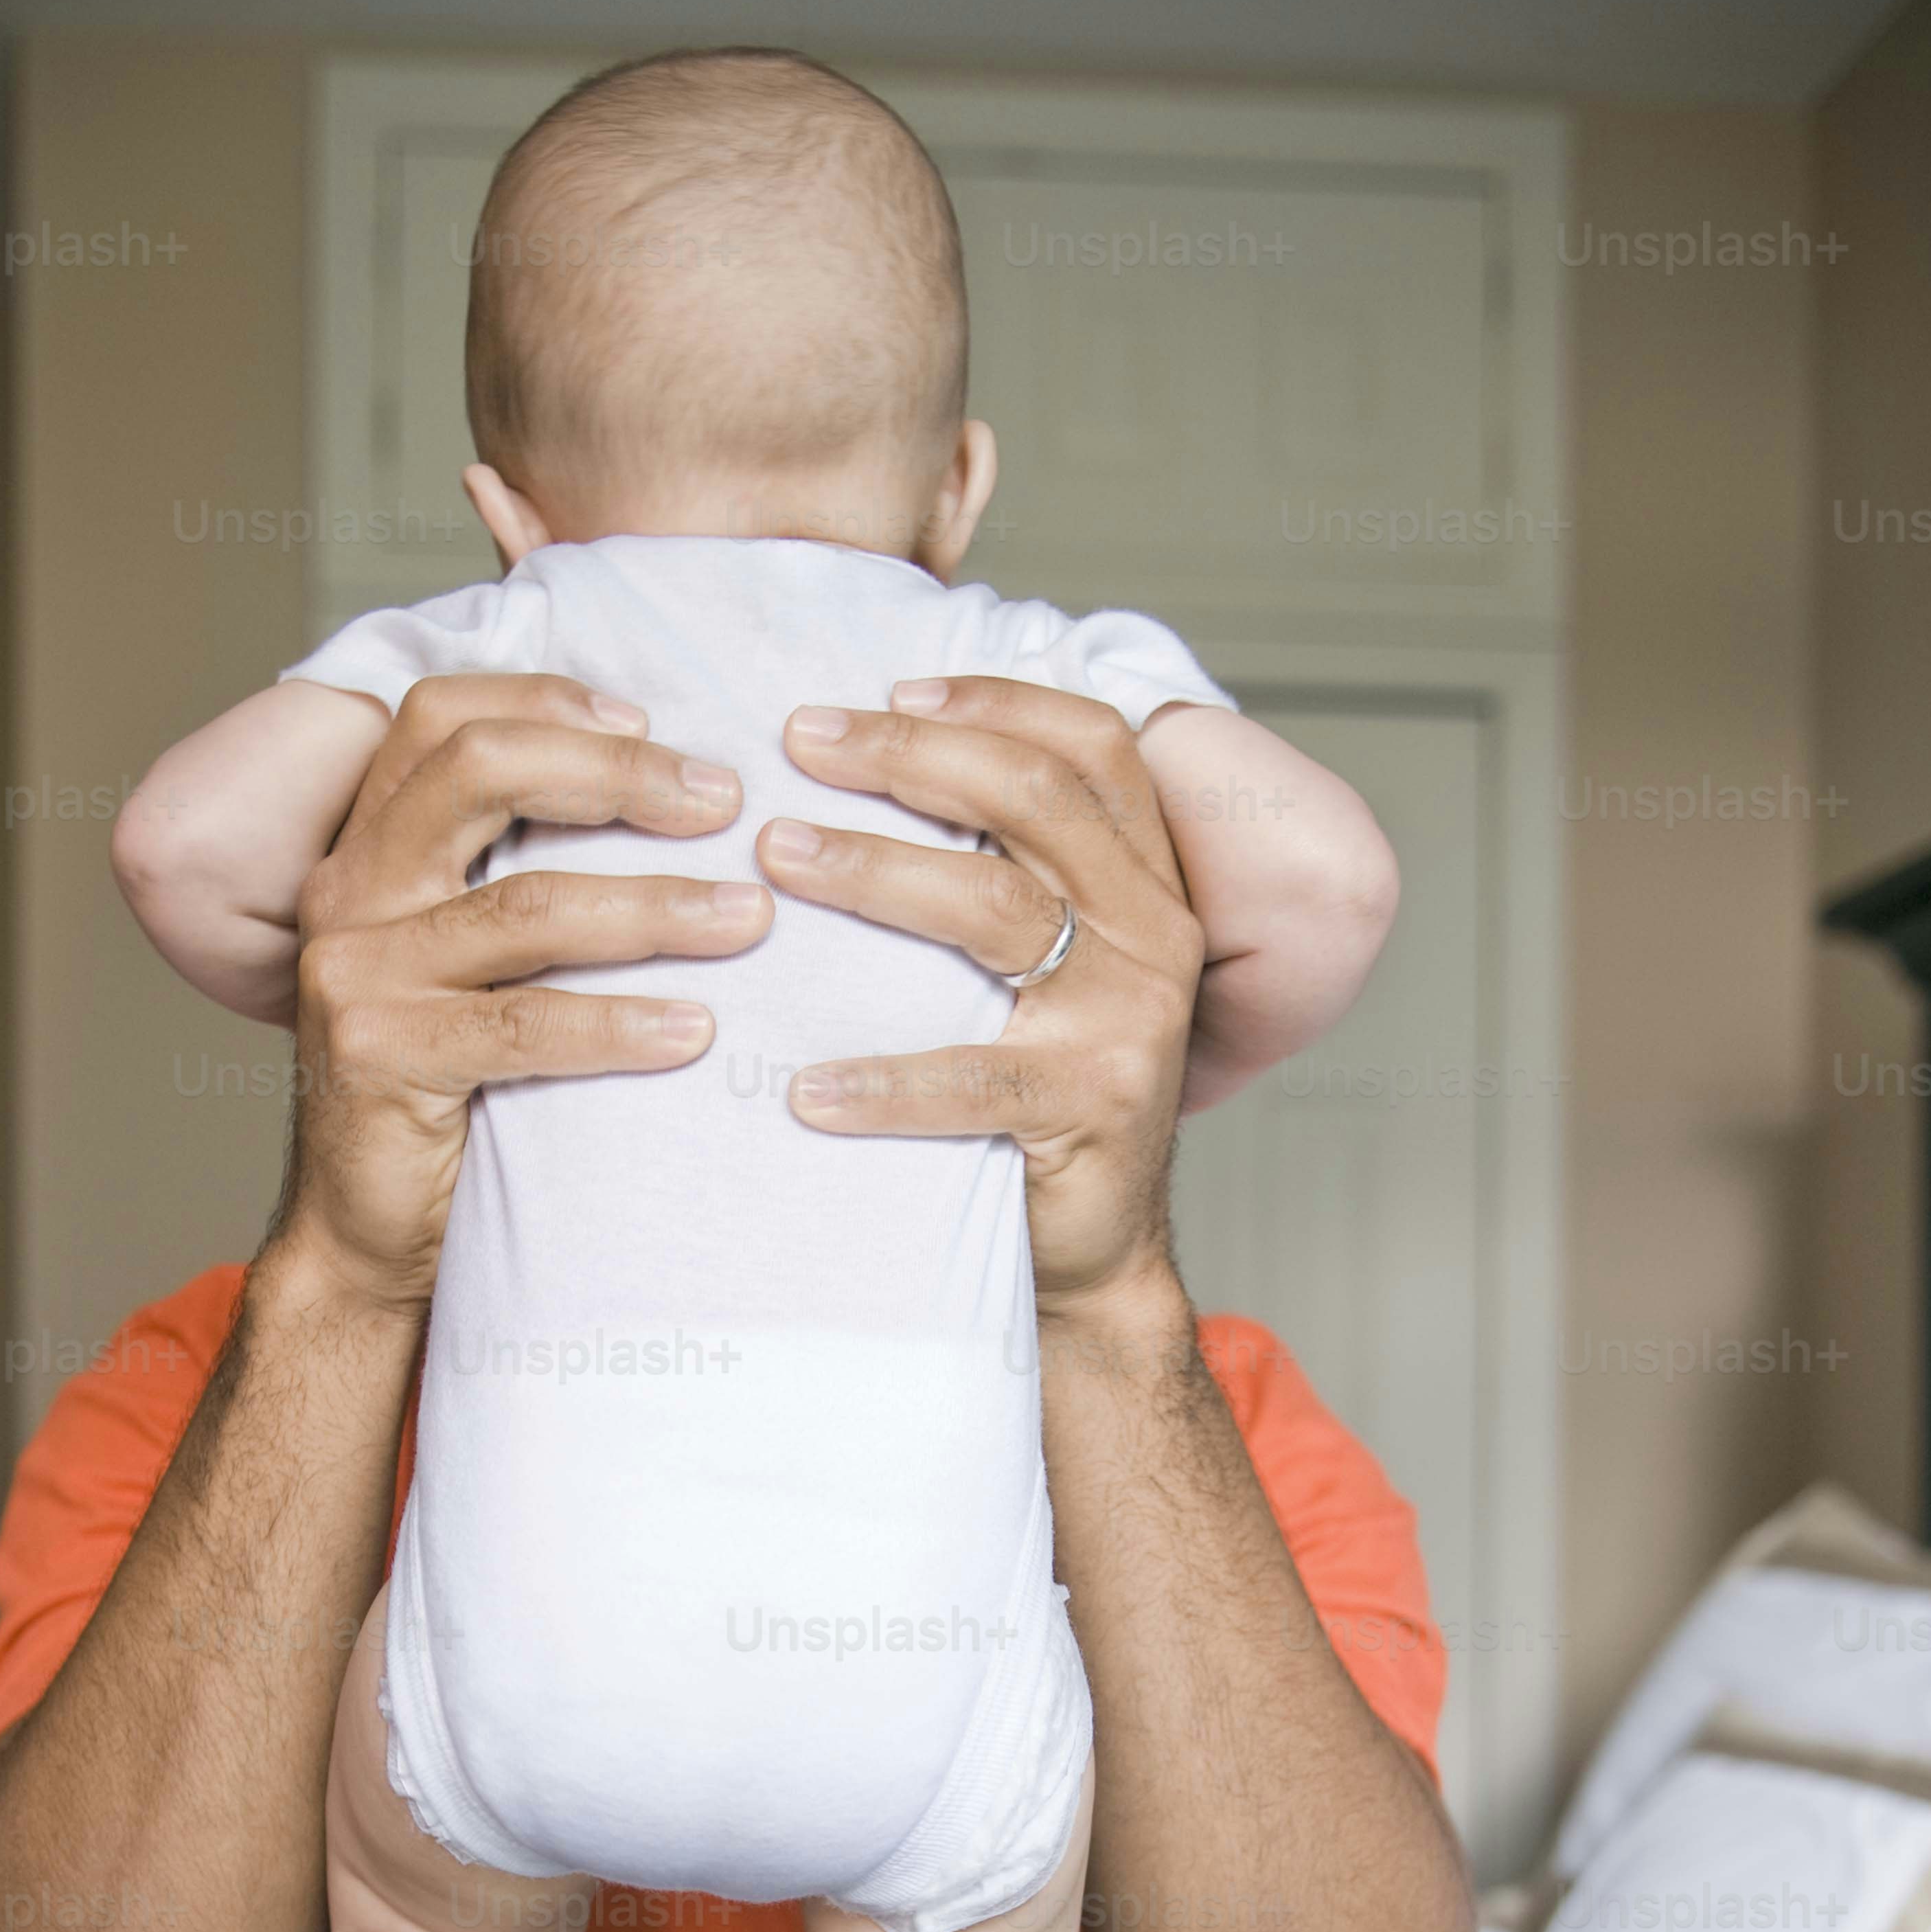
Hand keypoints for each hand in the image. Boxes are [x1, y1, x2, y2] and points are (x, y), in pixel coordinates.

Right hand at [276, 672, 772, 1305]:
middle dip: (617, 774)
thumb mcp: (463, 961)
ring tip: (748, 917)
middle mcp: (349, 892)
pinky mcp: (381, 1055)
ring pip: (525, 905)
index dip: (548, 701)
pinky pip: (527, 1025)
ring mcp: (356, 972)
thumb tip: (660, 797)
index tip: (652, 722)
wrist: (365, 1233)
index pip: (442, 717)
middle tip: (724, 802)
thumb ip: (510, 878)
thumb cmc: (442, 1090)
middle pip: (481, 771)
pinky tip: (696, 1032)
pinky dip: (620, 1026)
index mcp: (366, 847)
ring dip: (655, 907)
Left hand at [756, 680, 1205, 1308]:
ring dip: (873, 871)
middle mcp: (1153, 931)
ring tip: (777, 855)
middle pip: (1032, 800)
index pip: (1087, 747)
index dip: (992, 700)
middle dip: (910, 755)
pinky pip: (972, 1077)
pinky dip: (881, 1082)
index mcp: (1146, 881)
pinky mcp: (1092, 1105)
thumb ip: (1008, 874)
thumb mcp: (1048, 964)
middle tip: (801, 744)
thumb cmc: (1045, 1092)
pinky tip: (805, 1090)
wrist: (1096, 1244)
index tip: (889, 687)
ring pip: (995, 908)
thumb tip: (876, 770)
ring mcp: (1130, 1018)